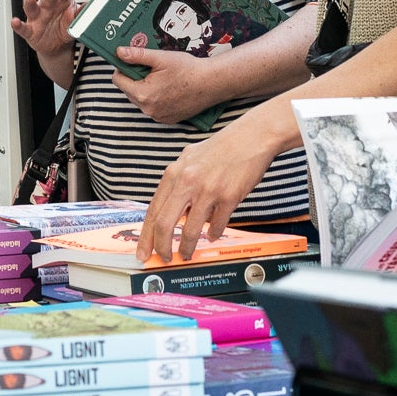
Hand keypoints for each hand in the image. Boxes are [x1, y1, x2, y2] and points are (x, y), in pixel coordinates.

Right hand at [10, 0, 84, 57]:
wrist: (57, 48)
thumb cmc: (65, 28)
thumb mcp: (75, 22)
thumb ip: (81, 14)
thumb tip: (89, 5)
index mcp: (60, 2)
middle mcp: (47, 7)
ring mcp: (37, 18)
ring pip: (31, 7)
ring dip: (30, 1)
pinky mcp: (30, 31)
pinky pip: (23, 28)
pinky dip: (17, 25)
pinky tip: (15, 21)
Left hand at [112, 46, 224, 125]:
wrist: (211, 83)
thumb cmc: (188, 69)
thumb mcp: (161, 58)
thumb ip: (137, 55)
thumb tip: (119, 52)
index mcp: (143, 94)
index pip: (118, 80)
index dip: (123, 68)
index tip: (134, 62)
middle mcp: (148, 110)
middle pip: (129, 90)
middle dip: (136, 78)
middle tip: (152, 69)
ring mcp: (158, 117)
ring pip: (141, 100)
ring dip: (146, 89)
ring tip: (163, 79)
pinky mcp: (167, 120)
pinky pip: (153, 108)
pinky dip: (157, 99)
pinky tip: (170, 89)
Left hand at [136, 127, 276, 262]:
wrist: (252, 137)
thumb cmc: (222, 148)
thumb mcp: (190, 159)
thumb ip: (178, 182)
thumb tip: (170, 209)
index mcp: (174, 173)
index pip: (153, 211)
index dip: (146, 236)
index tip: (144, 251)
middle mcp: (187, 181)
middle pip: (165, 224)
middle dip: (162, 247)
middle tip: (165, 258)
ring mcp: (208, 190)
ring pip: (190, 230)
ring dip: (188, 247)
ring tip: (188, 253)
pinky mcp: (228, 197)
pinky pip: (216, 225)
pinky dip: (213, 233)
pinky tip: (212, 234)